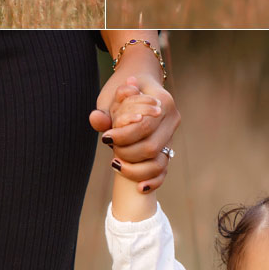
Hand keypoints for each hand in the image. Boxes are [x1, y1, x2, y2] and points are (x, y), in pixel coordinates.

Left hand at [90, 72, 178, 192]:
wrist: (141, 82)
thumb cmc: (124, 87)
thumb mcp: (113, 94)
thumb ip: (106, 110)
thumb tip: (96, 120)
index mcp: (163, 101)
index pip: (145, 126)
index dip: (124, 135)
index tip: (105, 138)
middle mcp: (172, 120)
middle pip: (151, 147)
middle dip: (127, 152)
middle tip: (110, 148)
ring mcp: (171, 136)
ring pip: (159, 162)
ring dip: (135, 169)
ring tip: (115, 163)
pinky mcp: (167, 149)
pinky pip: (163, 170)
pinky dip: (153, 181)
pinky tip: (139, 187)